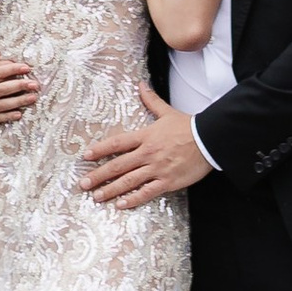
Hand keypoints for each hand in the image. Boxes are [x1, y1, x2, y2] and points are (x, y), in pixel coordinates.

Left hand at [82, 83, 210, 207]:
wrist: (208, 139)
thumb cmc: (188, 126)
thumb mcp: (167, 112)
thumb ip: (151, 100)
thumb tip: (141, 85)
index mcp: (146, 136)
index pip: (117, 142)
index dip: (100, 149)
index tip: (86, 156)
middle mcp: (147, 153)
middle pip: (118, 165)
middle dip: (99, 175)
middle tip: (83, 184)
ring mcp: (157, 168)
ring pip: (129, 181)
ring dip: (111, 189)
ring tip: (97, 197)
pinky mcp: (167, 181)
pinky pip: (147, 192)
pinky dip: (133, 199)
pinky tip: (121, 205)